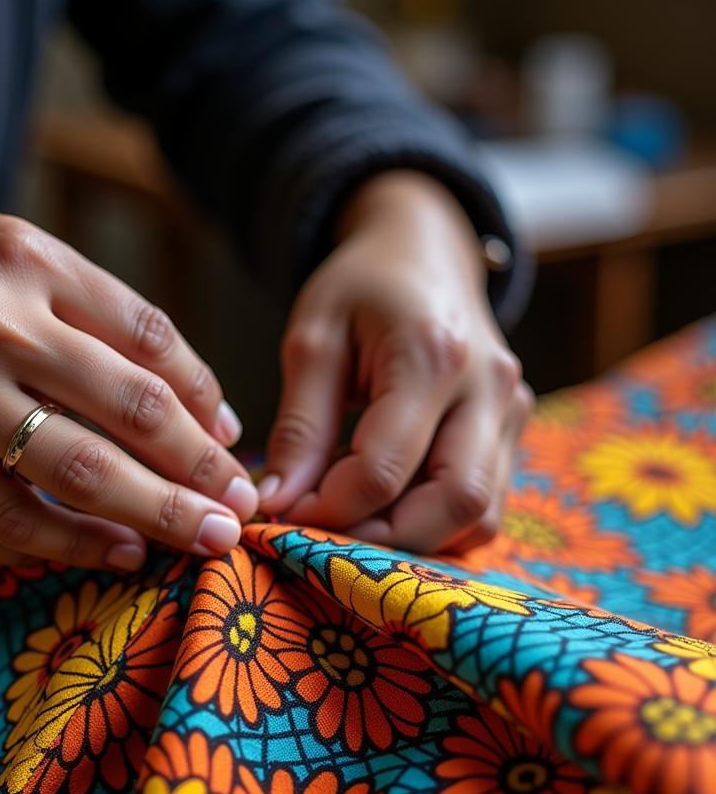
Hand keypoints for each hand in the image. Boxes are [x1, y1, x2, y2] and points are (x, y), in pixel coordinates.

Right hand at [0, 170, 256, 568]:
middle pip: (120, 422)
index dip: (204, 402)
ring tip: (179, 546)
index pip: (149, 344)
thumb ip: (106, 316)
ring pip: (59, 485)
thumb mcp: (15, 245)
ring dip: (134, 525)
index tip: (230, 444)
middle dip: (193, 479)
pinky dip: (50, 548)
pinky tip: (99, 554)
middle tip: (235, 519)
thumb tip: (199, 403)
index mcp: (27, 267)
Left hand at [258, 170, 531, 553]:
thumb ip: (300, 426)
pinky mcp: (513, 431)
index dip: (326, 511)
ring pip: (479, 517)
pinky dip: (434, 524)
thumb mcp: (313, 340)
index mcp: (433, 357)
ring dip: (412, 539)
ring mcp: (512, 413)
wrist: (425, 253)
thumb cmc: (361, 288)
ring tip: (352, 521)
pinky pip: (484, 507)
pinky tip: (386, 508)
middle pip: (455, 505)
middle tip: (322, 536)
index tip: (282, 513)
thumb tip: (279, 501)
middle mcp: (489, 390)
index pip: (382, 471)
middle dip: (381, 541)